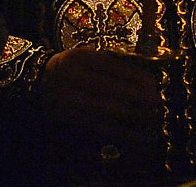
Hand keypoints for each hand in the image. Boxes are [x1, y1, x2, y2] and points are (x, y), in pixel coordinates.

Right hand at [40, 45, 161, 143]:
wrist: (38, 84)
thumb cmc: (71, 68)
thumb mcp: (86, 56)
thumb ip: (110, 63)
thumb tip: (144, 78)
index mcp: (78, 59)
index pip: (110, 68)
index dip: (133, 77)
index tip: (153, 84)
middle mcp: (70, 79)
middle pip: (108, 90)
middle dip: (135, 98)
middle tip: (156, 102)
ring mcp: (67, 102)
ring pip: (104, 112)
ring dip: (130, 118)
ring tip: (150, 119)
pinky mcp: (69, 121)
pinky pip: (98, 129)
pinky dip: (119, 134)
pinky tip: (136, 138)